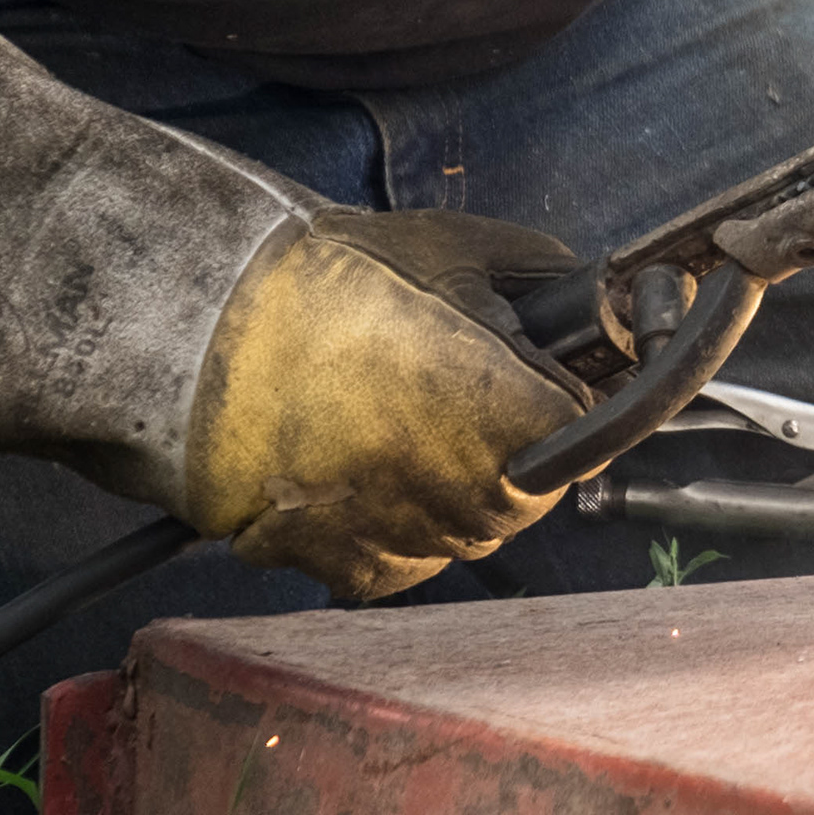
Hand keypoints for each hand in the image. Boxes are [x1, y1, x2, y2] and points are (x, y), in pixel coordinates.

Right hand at [185, 208, 590, 599]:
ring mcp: (403, 535)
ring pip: (465, 535)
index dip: (565, 401)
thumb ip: (549, 282)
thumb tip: (603, 306)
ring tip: (396, 425)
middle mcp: (465, 492)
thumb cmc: (336, 280)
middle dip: (512, 450)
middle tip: (457, 396)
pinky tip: (363, 471)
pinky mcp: (341, 563)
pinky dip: (394, 531)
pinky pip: (400, 564)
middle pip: (528, 497)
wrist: (210, 324)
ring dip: (451, 492)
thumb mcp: (464, 250)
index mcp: (510, 415)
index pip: (588, 437)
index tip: (540, 382)